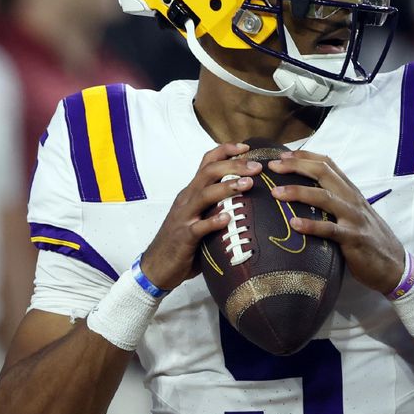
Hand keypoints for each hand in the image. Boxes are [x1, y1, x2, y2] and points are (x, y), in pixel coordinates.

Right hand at [140, 143, 261, 290]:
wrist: (156, 266)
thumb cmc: (183, 240)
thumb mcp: (199, 215)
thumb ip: (217, 204)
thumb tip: (248, 197)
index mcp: (192, 191)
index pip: (207, 162)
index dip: (226, 150)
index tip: (246, 147)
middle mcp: (187, 198)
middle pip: (209, 172)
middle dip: (234, 166)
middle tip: (256, 167)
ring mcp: (185, 217)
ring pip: (204, 194)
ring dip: (227, 187)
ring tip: (248, 185)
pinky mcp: (184, 237)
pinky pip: (199, 227)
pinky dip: (213, 222)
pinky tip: (228, 219)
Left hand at [267, 150, 404, 293]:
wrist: (394, 265)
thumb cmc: (368, 238)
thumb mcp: (352, 213)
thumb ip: (334, 201)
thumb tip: (304, 194)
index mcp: (350, 190)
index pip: (327, 164)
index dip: (304, 156)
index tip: (282, 156)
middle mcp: (352, 199)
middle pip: (323, 173)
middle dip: (296, 167)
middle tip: (272, 168)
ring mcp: (353, 218)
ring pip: (324, 197)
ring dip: (298, 192)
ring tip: (276, 193)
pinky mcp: (354, 239)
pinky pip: (330, 230)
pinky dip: (311, 226)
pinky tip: (294, 225)